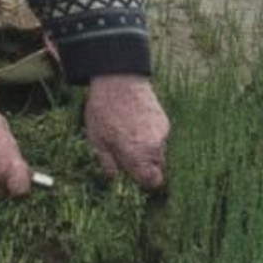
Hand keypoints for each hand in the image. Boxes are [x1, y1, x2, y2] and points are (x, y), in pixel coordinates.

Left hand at [84, 74, 169, 190]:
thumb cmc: (103, 111)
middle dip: (145, 168)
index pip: (152, 182)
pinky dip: (150, 138)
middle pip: (158, 169)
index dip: (143, 183)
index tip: (132, 177)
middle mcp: (155, 146)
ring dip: (147, 152)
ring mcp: (163, 132)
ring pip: (160, 153)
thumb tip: (115, 180)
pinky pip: (160, 138)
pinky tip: (135, 126)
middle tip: (127, 157)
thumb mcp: (97, 141)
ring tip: (128, 137)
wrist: (118, 79)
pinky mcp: (165, 120)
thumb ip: (108, 165)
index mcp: (138, 155)